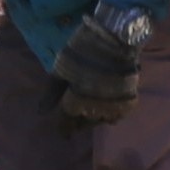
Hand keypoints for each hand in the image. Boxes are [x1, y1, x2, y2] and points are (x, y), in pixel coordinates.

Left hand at [52, 0, 151, 126]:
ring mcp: (113, 105)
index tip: (62, 132)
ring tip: (89, 113)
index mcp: (76, 101)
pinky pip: (117, 115)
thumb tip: (41, 112)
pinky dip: (110, 115)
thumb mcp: (61, 69)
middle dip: (78, 123)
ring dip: (93, 119)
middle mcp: (95, 108)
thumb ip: (51, 92)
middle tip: (75, 119)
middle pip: (84, 124)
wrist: (115, 37)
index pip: (66, 123)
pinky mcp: (128, 99)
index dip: (63, 128)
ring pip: (101, 121)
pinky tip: (106, 108)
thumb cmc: (83, 50)